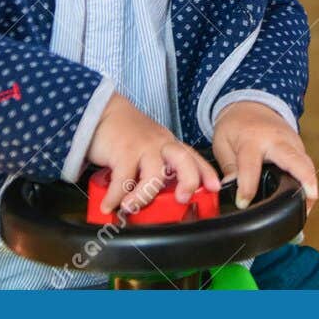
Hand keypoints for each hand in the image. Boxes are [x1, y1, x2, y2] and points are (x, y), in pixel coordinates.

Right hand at [86, 92, 219, 214]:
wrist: (103, 112)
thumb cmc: (126, 134)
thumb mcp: (149, 148)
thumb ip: (157, 169)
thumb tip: (161, 200)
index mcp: (170, 145)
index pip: (194, 158)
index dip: (207, 173)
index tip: (215, 188)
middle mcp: (161, 144)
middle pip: (183, 160)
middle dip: (189, 181)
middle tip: (182, 199)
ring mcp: (143, 146)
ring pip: (153, 174)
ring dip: (143, 196)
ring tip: (130, 207)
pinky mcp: (123, 150)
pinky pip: (122, 179)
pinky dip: (114, 196)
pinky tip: (109, 205)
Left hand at [211, 100, 318, 211]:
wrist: (250, 105)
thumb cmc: (235, 125)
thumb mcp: (222, 143)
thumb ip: (228, 167)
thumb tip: (230, 189)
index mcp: (253, 139)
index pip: (252, 167)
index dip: (247, 189)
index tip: (243, 204)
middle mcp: (277, 139)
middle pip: (296, 161)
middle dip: (304, 182)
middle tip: (305, 206)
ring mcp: (292, 141)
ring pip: (307, 164)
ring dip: (310, 185)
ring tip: (305, 209)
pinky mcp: (299, 146)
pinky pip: (307, 165)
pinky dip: (308, 180)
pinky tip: (303, 198)